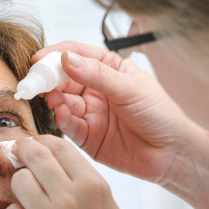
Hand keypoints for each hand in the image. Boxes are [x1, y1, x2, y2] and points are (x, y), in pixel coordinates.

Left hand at [4, 135, 150, 208]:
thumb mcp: (107, 205)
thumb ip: (80, 180)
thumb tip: (49, 159)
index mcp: (94, 186)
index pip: (59, 146)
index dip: (43, 140)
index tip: (36, 143)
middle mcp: (70, 199)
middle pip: (35, 156)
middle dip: (24, 150)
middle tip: (19, 152)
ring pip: (19, 180)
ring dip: (22, 184)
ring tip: (31, 196)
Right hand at [33, 41, 198, 182]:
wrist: (172, 153)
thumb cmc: (160, 115)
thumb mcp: (130, 88)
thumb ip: (97, 75)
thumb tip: (67, 59)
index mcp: (109, 69)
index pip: (77, 55)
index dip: (56, 55)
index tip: (38, 60)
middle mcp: (96, 90)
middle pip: (64, 78)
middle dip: (49, 79)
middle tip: (36, 82)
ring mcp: (91, 113)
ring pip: (63, 102)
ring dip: (55, 100)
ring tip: (54, 100)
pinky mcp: (87, 136)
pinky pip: (68, 125)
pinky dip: (62, 119)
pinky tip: (62, 114)